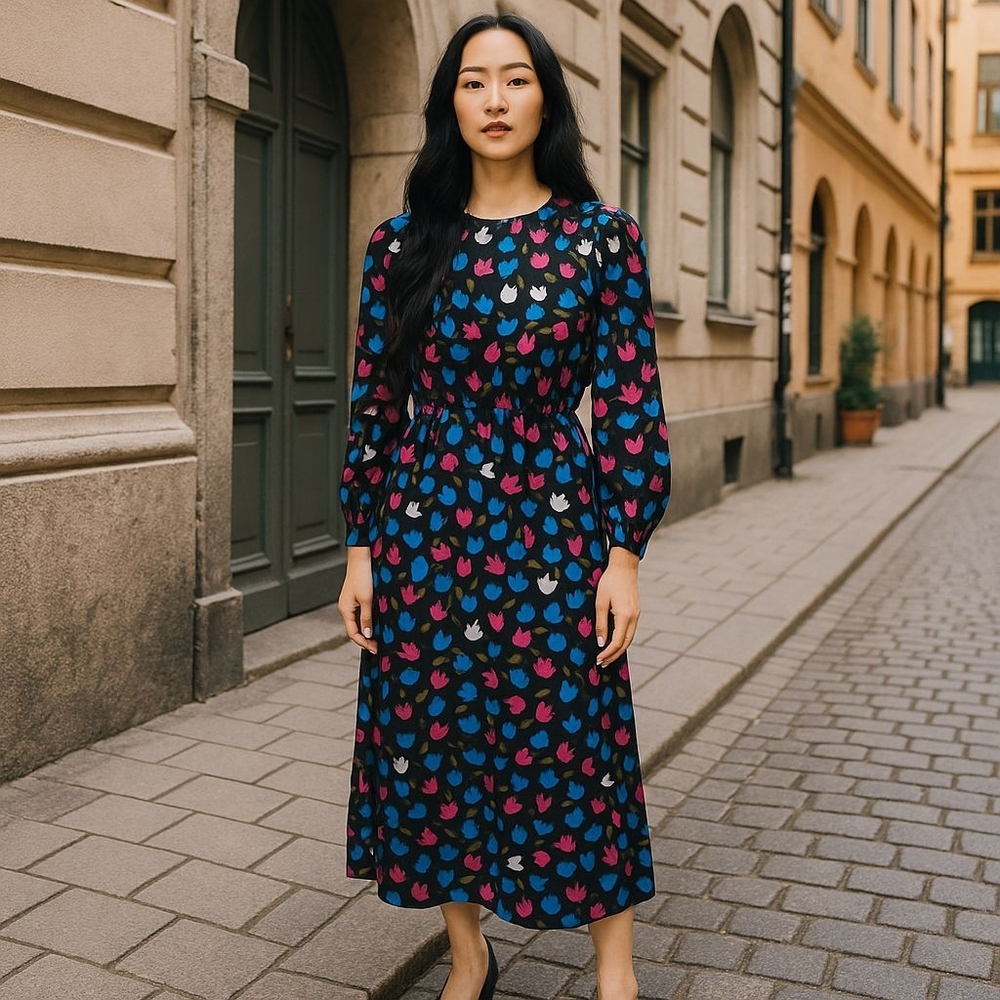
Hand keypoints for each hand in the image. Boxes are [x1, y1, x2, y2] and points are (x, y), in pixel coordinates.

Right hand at [338, 546, 377, 653]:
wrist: (362, 558)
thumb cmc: (363, 576)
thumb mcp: (367, 599)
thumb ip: (367, 618)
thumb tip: (367, 635)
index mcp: (345, 609)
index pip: (352, 633)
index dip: (363, 643)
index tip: (375, 649)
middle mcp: (346, 608)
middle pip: (354, 629)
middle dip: (366, 639)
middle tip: (378, 647)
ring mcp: (351, 603)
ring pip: (358, 623)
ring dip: (367, 631)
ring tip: (379, 638)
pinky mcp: (357, 598)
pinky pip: (361, 615)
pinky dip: (368, 622)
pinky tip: (377, 624)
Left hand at [595, 546, 639, 665]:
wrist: (624, 566)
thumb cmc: (610, 581)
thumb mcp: (600, 602)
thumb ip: (601, 623)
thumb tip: (601, 642)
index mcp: (625, 616)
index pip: (617, 642)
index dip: (608, 653)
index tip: (598, 659)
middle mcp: (634, 617)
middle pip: (625, 644)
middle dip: (614, 655)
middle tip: (602, 663)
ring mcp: (637, 615)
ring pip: (629, 638)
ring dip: (618, 649)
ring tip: (607, 656)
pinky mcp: (636, 611)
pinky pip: (630, 631)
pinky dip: (623, 640)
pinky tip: (614, 642)